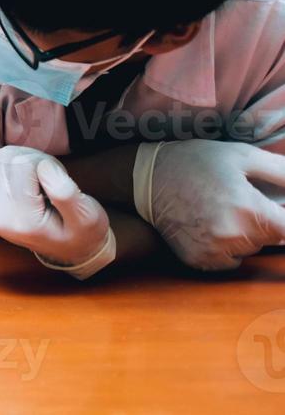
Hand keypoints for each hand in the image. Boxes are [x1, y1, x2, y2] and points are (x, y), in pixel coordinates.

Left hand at [0, 145, 115, 279]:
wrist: (69, 249)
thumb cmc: (81, 232)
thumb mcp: (86, 217)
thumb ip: (66, 193)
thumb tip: (43, 167)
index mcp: (18, 221)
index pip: (23, 163)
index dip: (47, 164)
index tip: (59, 182)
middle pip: (9, 157)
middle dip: (35, 161)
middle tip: (52, 182)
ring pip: (2, 158)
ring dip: (26, 164)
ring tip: (43, 186)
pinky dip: (16, 169)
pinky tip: (29, 187)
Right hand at [134, 140, 284, 270]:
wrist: (146, 178)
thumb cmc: (196, 162)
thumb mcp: (242, 155)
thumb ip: (281, 172)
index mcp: (248, 208)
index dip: (283, 220)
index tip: (274, 214)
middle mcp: (234, 235)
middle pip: (272, 239)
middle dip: (263, 222)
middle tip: (239, 200)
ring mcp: (215, 251)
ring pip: (251, 250)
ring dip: (246, 235)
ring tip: (222, 211)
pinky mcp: (200, 261)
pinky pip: (230, 260)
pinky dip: (227, 247)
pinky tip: (210, 226)